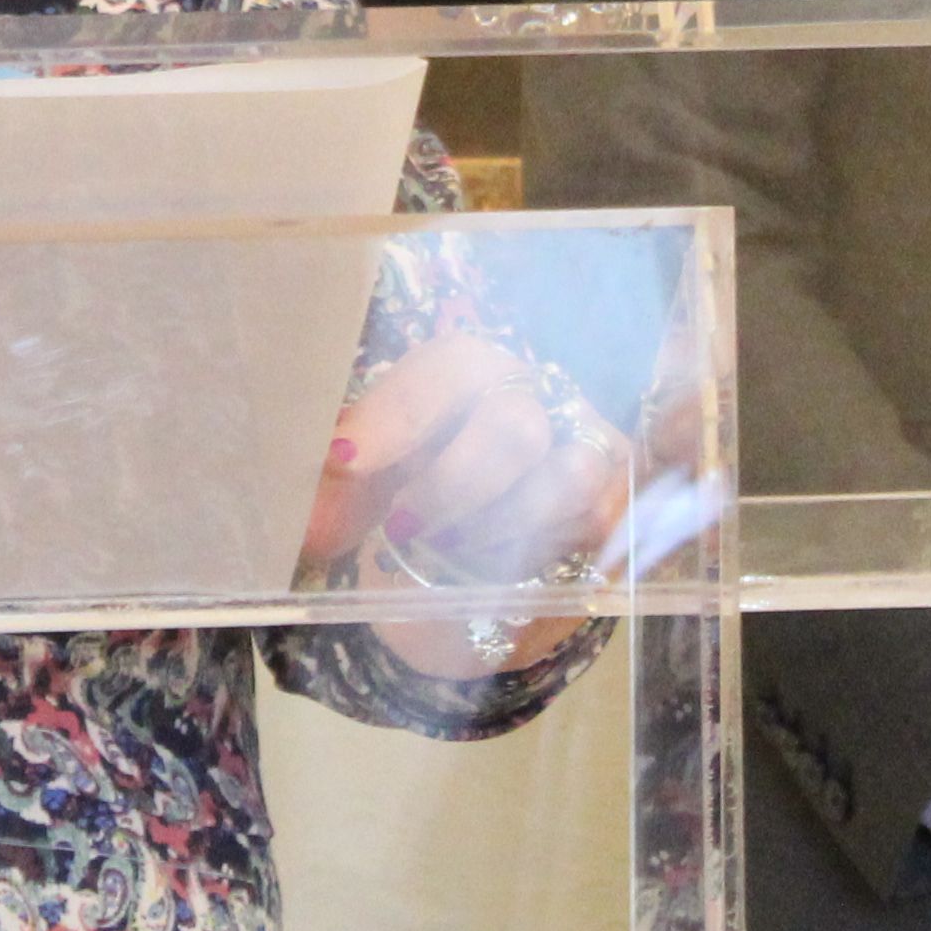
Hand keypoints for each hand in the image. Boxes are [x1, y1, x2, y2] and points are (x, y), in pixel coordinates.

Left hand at [305, 335, 636, 676]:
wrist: (452, 552)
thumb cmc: (399, 494)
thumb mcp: (354, 489)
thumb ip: (331, 490)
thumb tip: (319, 509)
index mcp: (465, 368)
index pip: (449, 367)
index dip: (399, 413)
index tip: (345, 460)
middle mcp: (534, 392)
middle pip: (516, 424)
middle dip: (453, 486)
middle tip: (402, 527)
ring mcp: (582, 442)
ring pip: (569, 477)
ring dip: (499, 526)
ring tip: (446, 549)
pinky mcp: (611, 500)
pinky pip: (592, 527)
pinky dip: (537, 553)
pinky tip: (493, 563)